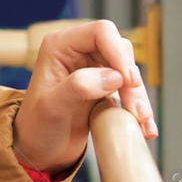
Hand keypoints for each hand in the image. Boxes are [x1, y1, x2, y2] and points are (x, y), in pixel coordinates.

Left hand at [12, 19, 157, 174]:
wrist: (38, 149)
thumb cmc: (36, 126)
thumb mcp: (51, 107)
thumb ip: (78, 87)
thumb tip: (113, 77)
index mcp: (60, 45)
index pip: (101, 32)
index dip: (119, 54)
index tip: (128, 81)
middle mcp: (78, 52)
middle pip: (120, 51)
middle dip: (131, 80)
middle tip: (136, 109)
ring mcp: (92, 68)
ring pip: (128, 70)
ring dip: (138, 95)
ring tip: (142, 120)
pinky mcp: (103, 86)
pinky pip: (129, 89)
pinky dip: (138, 105)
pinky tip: (145, 126)